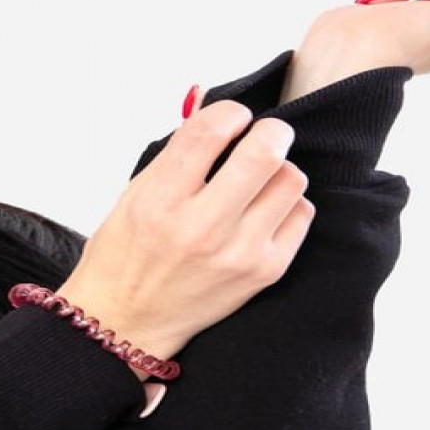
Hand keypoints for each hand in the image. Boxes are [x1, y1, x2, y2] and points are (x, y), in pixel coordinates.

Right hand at [56, 101, 314, 374]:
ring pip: (291, 180)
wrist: (131, 321)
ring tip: (261, 179)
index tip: (234, 117)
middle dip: (271, 130)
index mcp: (160, 201)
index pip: (209, 131)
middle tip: (265, 134)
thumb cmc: (128, 254)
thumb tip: (211, 107)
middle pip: (264, 152)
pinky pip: (301, 214)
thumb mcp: (135, 194)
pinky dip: (288, 203)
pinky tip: (266, 210)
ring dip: (280, 168)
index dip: (230, 111)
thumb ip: (177, 153)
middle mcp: (202, 228)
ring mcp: (239, 253)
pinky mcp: (265, 271)